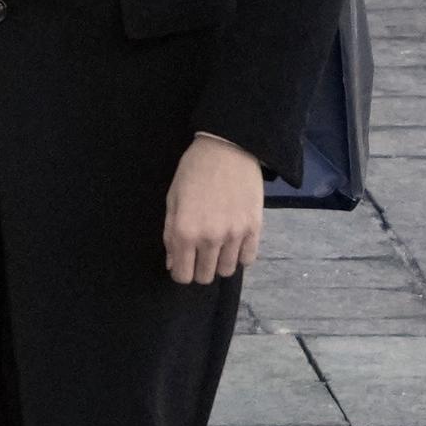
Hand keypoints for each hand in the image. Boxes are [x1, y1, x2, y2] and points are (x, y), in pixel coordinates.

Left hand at [164, 135, 263, 286]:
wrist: (227, 148)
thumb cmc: (194, 171)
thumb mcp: (173, 200)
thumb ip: (170, 235)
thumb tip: (173, 263)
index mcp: (184, 232)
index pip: (182, 275)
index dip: (180, 271)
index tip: (183, 262)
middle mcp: (209, 238)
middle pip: (205, 276)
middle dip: (199, 268)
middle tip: (199, 251)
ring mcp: (234, 235)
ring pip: (227, 270)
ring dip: (219, 262)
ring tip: (218, 245)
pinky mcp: (254, 228)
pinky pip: (248, 259)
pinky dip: (239, 255)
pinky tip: (234, 242)